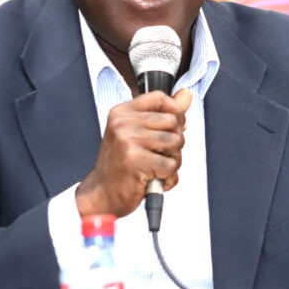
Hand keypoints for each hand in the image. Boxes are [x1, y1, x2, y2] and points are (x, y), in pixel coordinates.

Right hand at [75, 88, 192, 217]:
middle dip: (176, 142)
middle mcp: (122, 123)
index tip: (175, 126)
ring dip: (173, 160)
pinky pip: (171, 165)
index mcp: (122, 113)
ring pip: (175, 143)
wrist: (103, 194)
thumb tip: (186, 94)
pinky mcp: (135, 161)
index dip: (176, 111)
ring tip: (157, 168)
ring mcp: (127, 141)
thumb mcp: (138, 133)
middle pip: (172, 121)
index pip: (159, 98)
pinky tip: (154, 179)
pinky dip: (168, 177)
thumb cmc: (121, 165)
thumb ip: (163, 113)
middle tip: (161, 155)